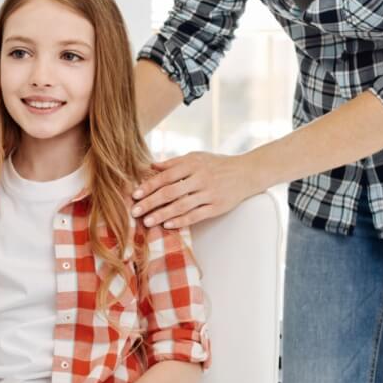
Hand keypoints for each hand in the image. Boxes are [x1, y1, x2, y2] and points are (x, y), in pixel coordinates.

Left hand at [132, 151, 259, 228]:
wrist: (247, 172)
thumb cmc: (217, 164)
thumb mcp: (196, 157)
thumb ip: (174, 162)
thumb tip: (151, 166)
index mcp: (193, 164)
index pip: (166, 176)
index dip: (149, 185)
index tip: (135, 194)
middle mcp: (201, 178)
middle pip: (171, 192)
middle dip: (151, 202)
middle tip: (135, 211)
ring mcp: (210, 193)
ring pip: (182, 206)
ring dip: (163, 214)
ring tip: (147, 221)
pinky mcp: (218, 207)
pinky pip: (196, 216)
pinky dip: (181, 221)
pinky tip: (168, 225)